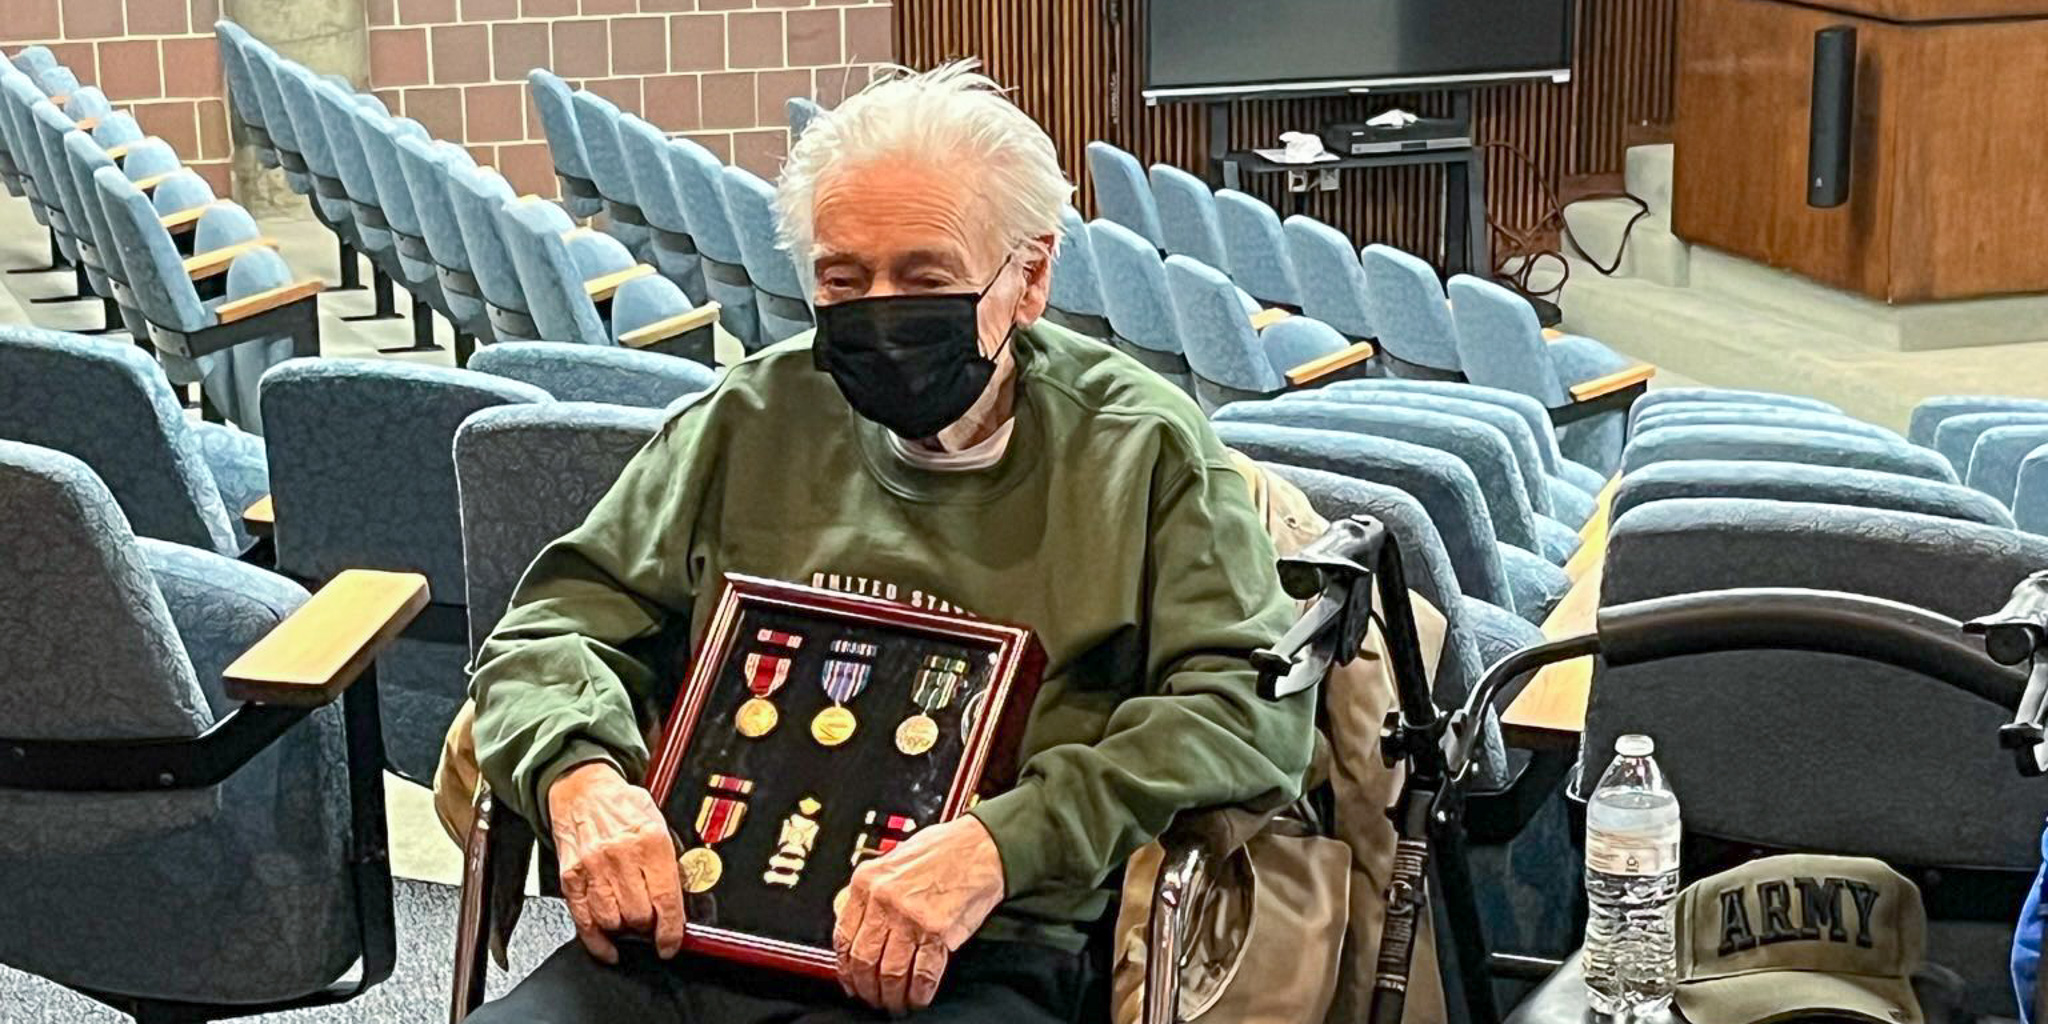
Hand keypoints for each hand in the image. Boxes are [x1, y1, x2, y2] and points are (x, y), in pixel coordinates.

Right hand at [547, 761, 685, 963]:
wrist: (582, 788)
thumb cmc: (622, 805)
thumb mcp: (658, 822)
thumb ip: (671, 858)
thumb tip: (685, 896)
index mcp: (650, 841)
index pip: (666, 899)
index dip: (671, 931)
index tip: (671, 943)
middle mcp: (620, 856)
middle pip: (639, 916)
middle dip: (648, 925)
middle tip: (651, 922)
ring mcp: (592, 868)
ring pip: (612, 922)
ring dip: (624, 928)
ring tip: (629, 919)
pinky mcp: (570, 878)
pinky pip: (584, 921)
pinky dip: (597, 941)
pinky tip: (608, 945)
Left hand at [833, 815, 1005, 1013]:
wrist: (982, 846)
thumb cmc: (942, 850)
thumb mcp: (892, 860)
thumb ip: (871, 892)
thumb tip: (854, 923)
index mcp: (867, 881)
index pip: (843, 936)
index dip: (845, 968)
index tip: (850, 980)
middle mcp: (885, 900)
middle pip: (863, 960)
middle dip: (866, 988)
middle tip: (872, 998)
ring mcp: (911, 917)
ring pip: (890, 972)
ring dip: (891, 995)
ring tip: (895, 1004)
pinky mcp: (939, 931)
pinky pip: (922, 974)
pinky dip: (918, 993)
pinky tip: (918, 998)